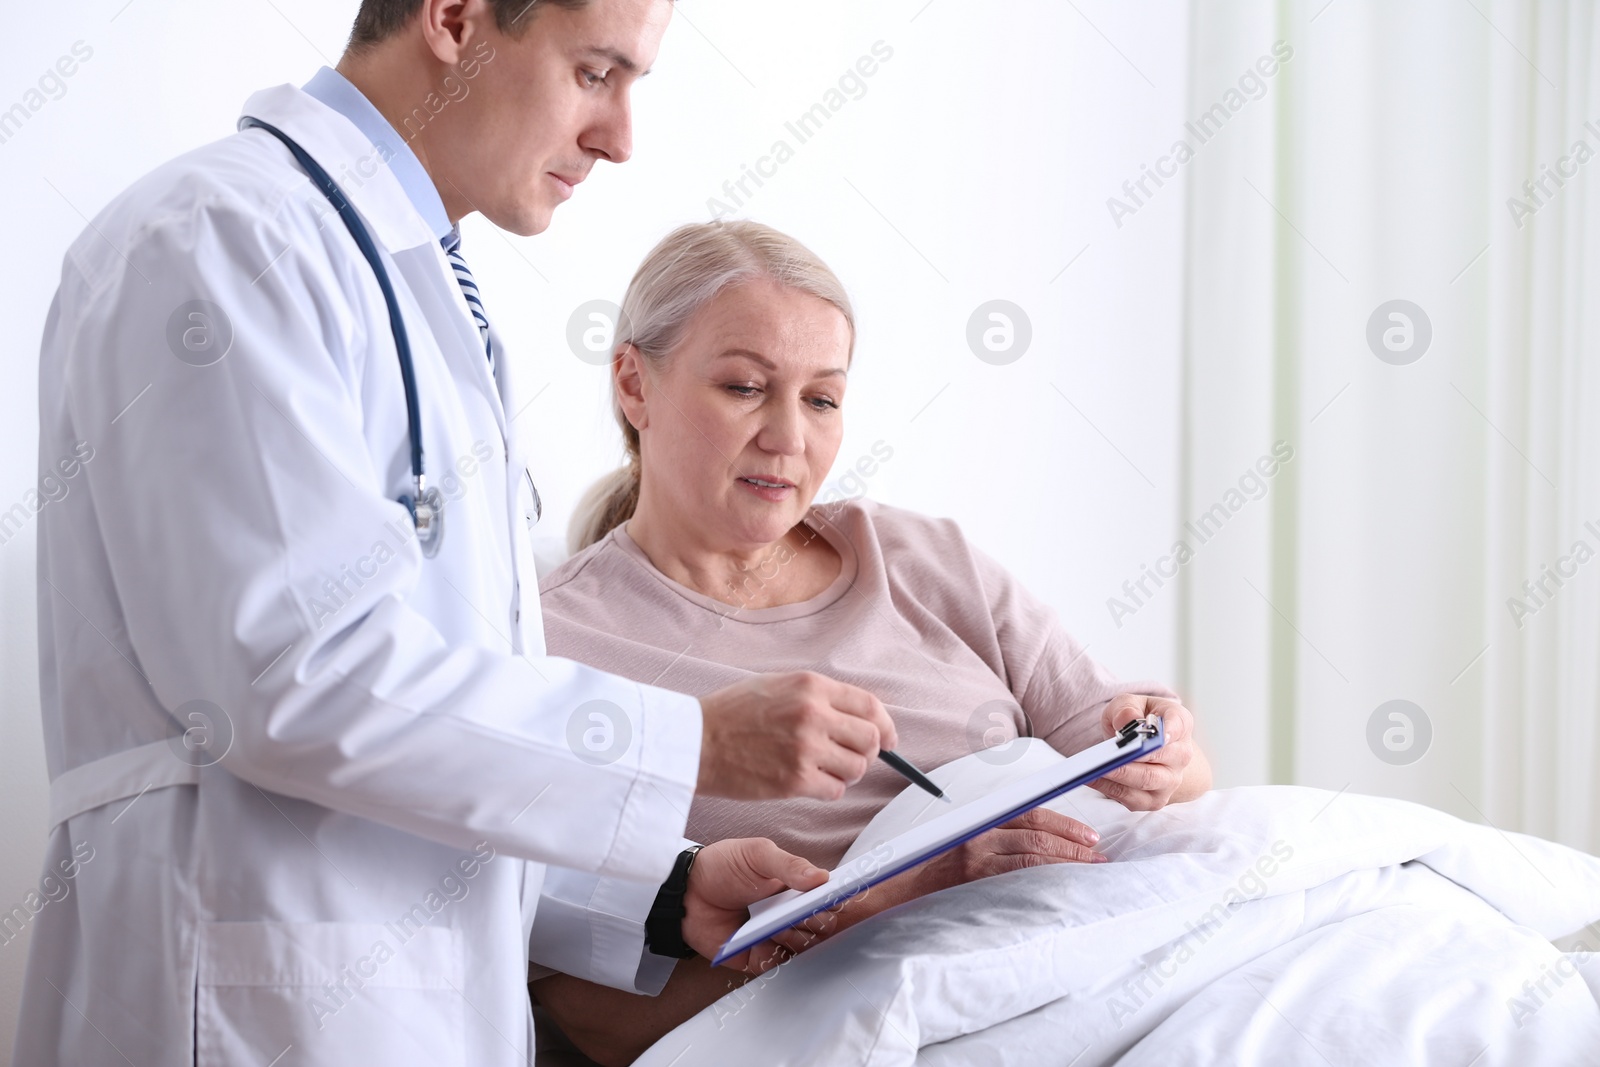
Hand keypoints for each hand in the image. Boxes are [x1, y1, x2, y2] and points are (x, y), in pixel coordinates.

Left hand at [681, 838, 827, 974]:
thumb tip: (823, 877)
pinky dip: (778, 955)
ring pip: (805, 946)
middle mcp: (790, 912)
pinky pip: (780, 964)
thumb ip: (789, 865)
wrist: (685, 893)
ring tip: (777, 925)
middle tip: (800, 913)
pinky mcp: (759, 956)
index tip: (834, 899)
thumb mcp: (757, 855)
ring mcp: (776, 935)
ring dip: (796, 937)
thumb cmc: (722, 867)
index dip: (835, 900)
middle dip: (816, 921)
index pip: (827, 897)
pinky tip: (767, 941)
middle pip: (822, 925)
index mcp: (795, 886)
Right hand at [697, 672, 898, 799]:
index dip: (886, 726)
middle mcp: (813, 715)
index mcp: (811, 686)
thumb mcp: (778, 684)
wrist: (696, 740)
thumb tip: (859, 717)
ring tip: (825, 769)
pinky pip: (835, 790)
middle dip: (868, 752)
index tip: (888, 740)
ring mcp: (805, 749)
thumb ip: (818, 697)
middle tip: (851, 757)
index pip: (870, 706)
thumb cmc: (732, 712)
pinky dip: (829, 789)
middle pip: (871, 740)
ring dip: (847, 772)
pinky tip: (810, 782)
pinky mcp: (794, 781)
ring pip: (857, 768)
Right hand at [767, 808, 1104, 955]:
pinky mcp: (972, 883)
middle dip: (1075, 844)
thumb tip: (1028, 846)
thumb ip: (986, 842)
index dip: (1062, 823)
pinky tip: (1063, 888)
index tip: (1089, 835)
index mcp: (974, 823)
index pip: (1028, 815)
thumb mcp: (954, 848)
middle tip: (1101, 857)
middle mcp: (976, 837)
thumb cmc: (918, 876)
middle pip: (1037, 834)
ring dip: (1069, 862)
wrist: (883, 898)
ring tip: (1093, 871)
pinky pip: (1018, 878)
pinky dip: (1045, 880)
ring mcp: (975, 861)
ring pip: (1034, 856)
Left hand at [1089, 694, 1204, 809]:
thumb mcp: (1130, 704)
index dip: (1170, 729)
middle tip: (1112, 753)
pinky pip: (1131, 797)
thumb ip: (1127, 707)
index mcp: (1180, 724)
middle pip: (1160, 756)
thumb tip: (1127, 719)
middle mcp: (1181, 755)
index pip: (1179, 724)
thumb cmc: (1138, 721)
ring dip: (1120, 774)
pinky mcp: (1154, 800)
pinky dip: (1109, 788)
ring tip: (1095, 767)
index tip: (1160, 734)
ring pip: (1146, 780)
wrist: (1146, 747)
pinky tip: (1091, 778)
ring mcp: (1170, 780)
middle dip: (1136, 754)